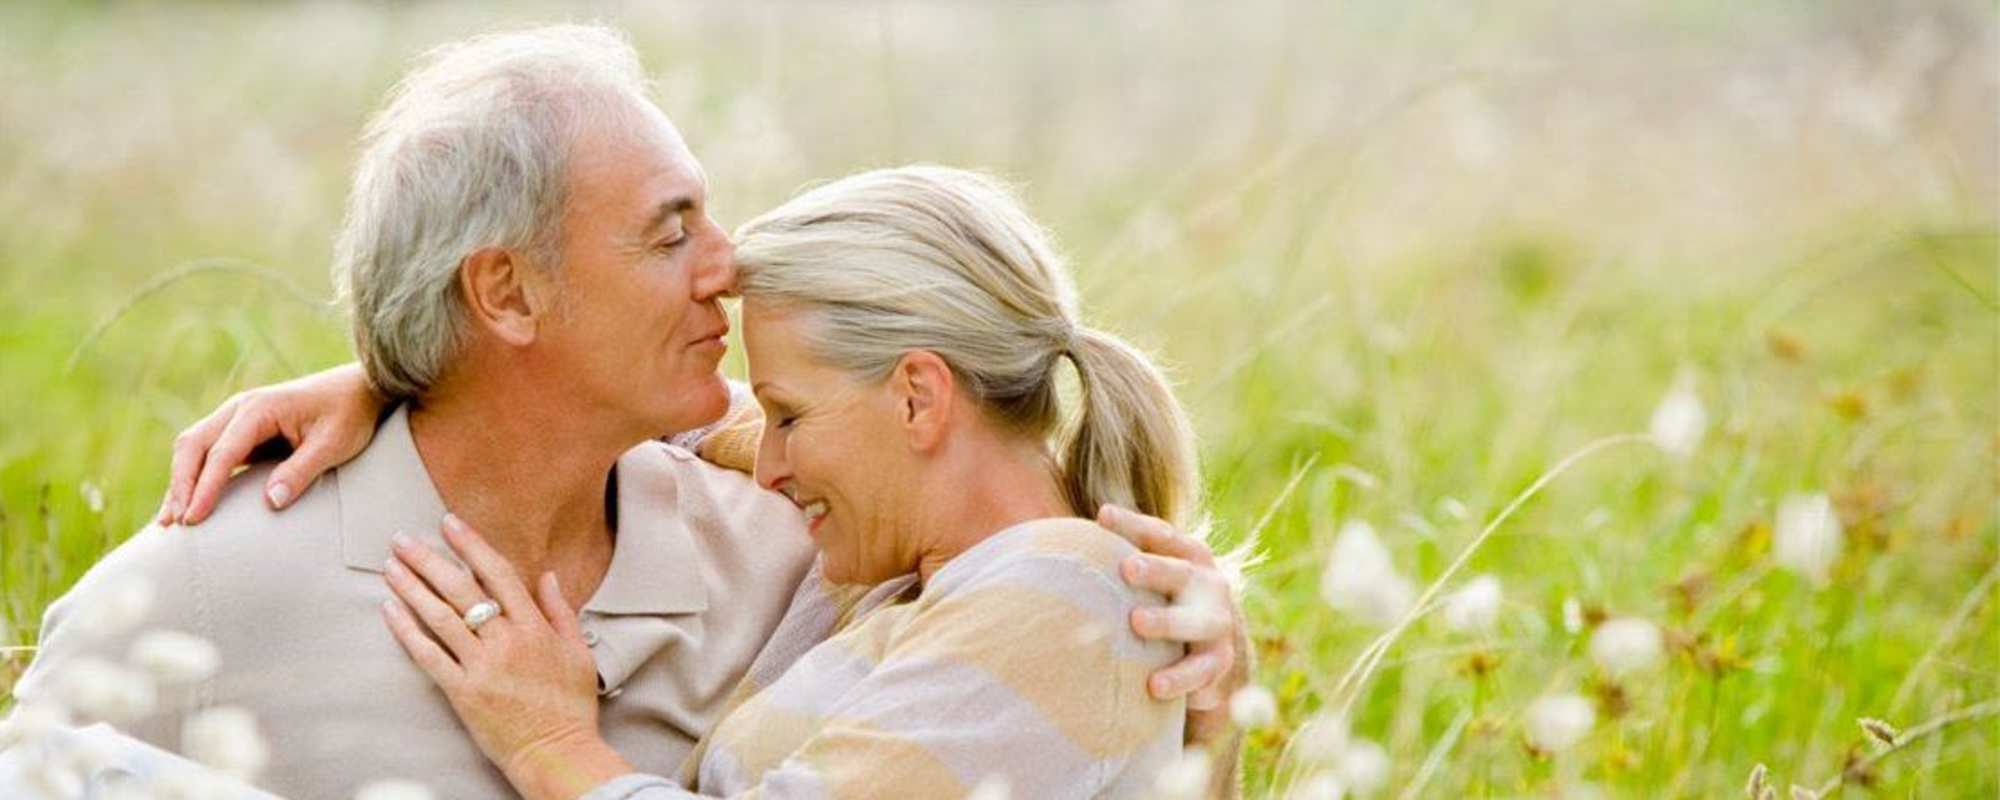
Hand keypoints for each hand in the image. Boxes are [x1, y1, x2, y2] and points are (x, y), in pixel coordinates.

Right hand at [160, 362, 385, 525]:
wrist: (357, 389)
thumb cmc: (348, 414)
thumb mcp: (334, 444)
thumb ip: (302, 470)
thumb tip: (270, 502)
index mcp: (260, 408)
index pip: (222, 452)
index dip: (205, 487)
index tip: (194, 518)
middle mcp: (240, 408)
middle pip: (194, 446)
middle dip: (181, 485)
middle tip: (177, 524)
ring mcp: (236, 418)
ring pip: (193, 448)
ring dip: (179, 482)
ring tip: (169, 521)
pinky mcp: (240, 431)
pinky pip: (206, 453)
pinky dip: (192, 477)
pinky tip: (186, 504)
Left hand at [378, 514, 629, 799]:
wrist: (556, 753)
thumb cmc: (570, 706)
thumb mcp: (579, 653)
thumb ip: (562, 611)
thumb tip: (547, 576)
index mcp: (535, 628)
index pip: (498, 574)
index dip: (471, 545)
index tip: (449, 523)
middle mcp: (506, 641)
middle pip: (461, 589)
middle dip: (428, 559)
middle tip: (402, 539)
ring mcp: (482, 666)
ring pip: (439, 617)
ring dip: (411, 588)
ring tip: (390, 567)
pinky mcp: (462, 692)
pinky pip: (428, 655)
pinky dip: (407, 631)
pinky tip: (390, 610)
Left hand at [1100, 505, 1249, 745]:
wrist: (1208, 644)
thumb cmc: (1162, 597)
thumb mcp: (1150, 573)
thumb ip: (1118, 555)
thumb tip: (1055, 538)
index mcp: (1189, 554)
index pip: (1161, 534)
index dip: (1133, 524)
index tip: (1103, 516)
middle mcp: (1208, 584)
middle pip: (1181, 572)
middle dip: (1155, 570)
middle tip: (1127, 568)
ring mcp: (1216, 622)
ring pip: (1195, 621)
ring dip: (1167, 621)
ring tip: (1137, 622)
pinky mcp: (1218, 660)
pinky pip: (1199, 671)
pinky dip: (1178, 679)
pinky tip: (1154, 686)